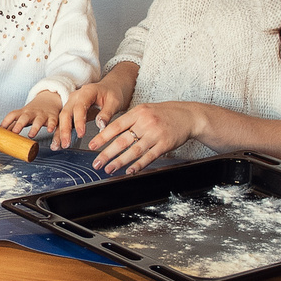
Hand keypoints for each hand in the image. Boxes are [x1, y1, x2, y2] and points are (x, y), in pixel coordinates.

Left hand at [2, 92, 63, 135]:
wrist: (48, 100)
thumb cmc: (32, 112)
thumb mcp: (21, 116)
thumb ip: (11, 125)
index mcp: (22, 113)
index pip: (12, 115)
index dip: (5, 122)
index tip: (0, 129)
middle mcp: (31, 113)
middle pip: (24, 117)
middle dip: (19, 124)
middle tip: (15, 132)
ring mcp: (42, 115)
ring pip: (38, 120)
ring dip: (35, 127)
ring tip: (31, 135)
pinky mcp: (52, 117)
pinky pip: (52, 121)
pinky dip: (51, 125)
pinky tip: (49, 130)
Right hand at [55, 66, 134, 150]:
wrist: (110, 89)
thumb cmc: (113, 94)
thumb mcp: (114, 102)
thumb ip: (107, 113)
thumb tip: (100, 126)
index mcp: (87, 92)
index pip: (79, 106)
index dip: (79, 120)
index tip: (81, 133)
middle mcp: (76, 97)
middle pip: (66, 112)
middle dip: (64, 129)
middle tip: (66, 143)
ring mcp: (71, 104)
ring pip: (62, 118)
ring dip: (59, 133)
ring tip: (57, 146)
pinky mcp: (71, 112)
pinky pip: (64, 122)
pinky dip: (60, 133)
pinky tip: (59, 144)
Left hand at [89, 101, 205, 174]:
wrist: (188, 116)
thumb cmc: (164, 113)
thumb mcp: (145, 110)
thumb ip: (129, 119)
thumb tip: (110, 131)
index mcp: (138, 113)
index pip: (116, 126)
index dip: (102, 137)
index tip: (91, 146)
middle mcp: (145, 123)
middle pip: (122, 140)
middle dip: (107, 153)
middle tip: (96, 163)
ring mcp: (155, 134)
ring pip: (134, 150)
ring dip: (120, 162)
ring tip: (109, 169)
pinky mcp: (165, 144)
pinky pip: (149, 157)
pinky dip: (138, 165)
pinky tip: (129, 171)